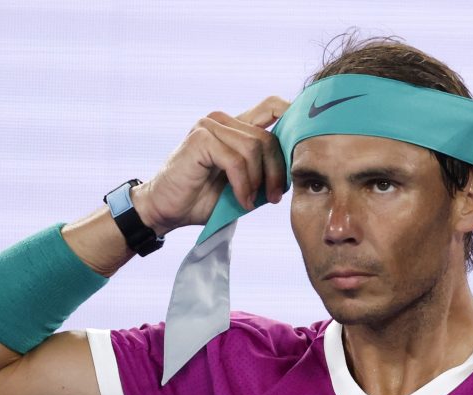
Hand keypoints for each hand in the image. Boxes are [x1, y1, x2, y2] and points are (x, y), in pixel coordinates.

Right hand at [132, 96, 289, 234]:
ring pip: (254, 147)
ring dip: (258, 181)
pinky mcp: (200, 140)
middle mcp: (222, 121)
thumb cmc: (203, 199)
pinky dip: (243, 185)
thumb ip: (263, 170)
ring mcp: (209, 127)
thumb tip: (296, 168)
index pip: (272, 106)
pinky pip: (236, 160)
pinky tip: (241, 201)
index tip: (306, 145)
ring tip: (251, 201)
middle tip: (274, 197)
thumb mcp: (243, 184)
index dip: (294, 117)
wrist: (166, 210)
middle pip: (269, 136)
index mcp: (235, 127)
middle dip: (277, 170)